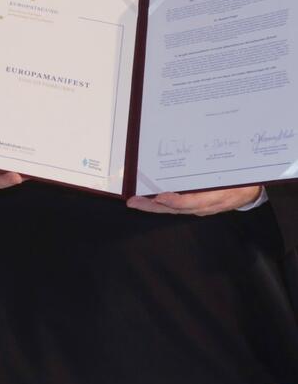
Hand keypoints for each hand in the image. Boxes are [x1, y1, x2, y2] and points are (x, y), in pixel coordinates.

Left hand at [126, 186, 262, 216]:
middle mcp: (203, 206)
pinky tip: (150, 197)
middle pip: (174, 209)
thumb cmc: (241, 183)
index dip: (174, 201)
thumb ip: (218, 181)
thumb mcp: (234, 181)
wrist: (250, 191)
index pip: (191, 203)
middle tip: (134, 202)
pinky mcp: (196, 205)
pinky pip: (177, 206)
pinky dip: (162, 203)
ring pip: (173, 209)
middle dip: (153, 206)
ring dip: (154, 205)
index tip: (160, 197)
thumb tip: (202, 173)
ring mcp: (199, 207)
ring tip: (136, 200)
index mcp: (213, 198)